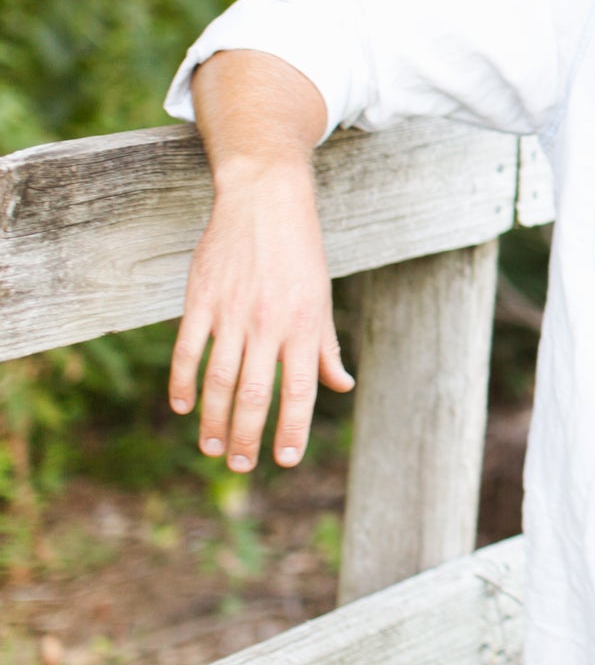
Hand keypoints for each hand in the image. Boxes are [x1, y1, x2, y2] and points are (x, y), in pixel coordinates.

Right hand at [170, 162, 353, 471]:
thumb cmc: (300, 254)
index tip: (285, 460)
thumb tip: (341, 385)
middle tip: (241, 466)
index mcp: (305, 325)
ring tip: (213, 448)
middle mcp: (270, 323)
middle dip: (248, 436)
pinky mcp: (201, 299)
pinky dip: (183, 382)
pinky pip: (188, 350)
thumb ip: (326, 347)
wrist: (266, 199)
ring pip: (219, 379)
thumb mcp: (323, 298)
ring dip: (214, 419)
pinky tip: (183, 407)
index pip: (301, 390)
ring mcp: (232, 311)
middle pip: (255, 394)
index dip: (293, 428)